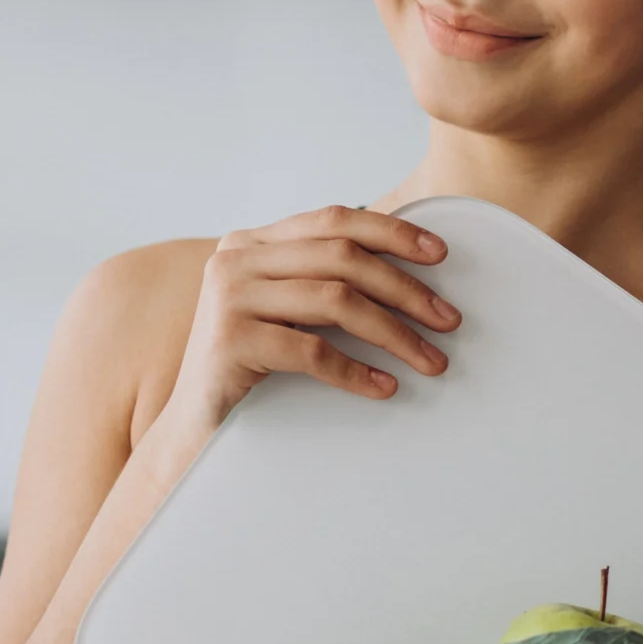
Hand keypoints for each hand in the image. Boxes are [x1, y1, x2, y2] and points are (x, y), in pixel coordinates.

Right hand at [171, 205, 459, 427]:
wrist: (194, 424)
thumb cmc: (251, 364)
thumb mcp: (284, 308)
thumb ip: (321, 278)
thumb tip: (407, 270)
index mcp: (252, 241)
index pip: (334, 219)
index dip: (392, 232)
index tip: (441, 254)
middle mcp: (236, 259)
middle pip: (343, 259)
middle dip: (406, 289)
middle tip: (448, 320)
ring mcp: (229, 297)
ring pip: (335, 301)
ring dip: (394, 333)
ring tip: (430, 360)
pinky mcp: (230, 341)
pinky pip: (312, 351)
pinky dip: (356, 371)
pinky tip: (385, 387)